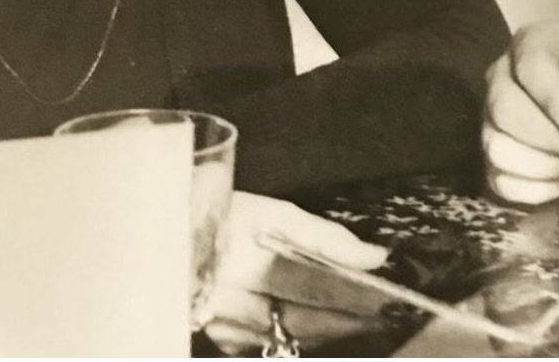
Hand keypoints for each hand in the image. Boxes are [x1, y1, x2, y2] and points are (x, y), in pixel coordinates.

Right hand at [204, 192, 389, 355]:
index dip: (354, 293)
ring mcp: (225, 323)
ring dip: (330, 332)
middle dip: (350, 319)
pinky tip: (323, 331)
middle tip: (385, 315)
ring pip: (291, 337)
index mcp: (247, 254)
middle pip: (306, 317)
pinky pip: (271, 345)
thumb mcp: (276, 212)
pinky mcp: (223, 340)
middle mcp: (232, 294)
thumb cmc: (226, 218)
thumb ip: (326, 237)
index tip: (387, 295)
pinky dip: (300, 339)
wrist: (171, 238)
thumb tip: (373, 257)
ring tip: (363, 323)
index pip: (315, 283)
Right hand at [483, 23, 558, 205]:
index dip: (554, 99)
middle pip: (504, 108)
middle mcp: (506, 76)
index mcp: (540, 42)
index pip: (531, 66)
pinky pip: (502, 182)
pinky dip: (538, 189)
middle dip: (550, 138)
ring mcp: (496, 120)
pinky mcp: (497, 161)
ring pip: (498, 148)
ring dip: (545, 167)